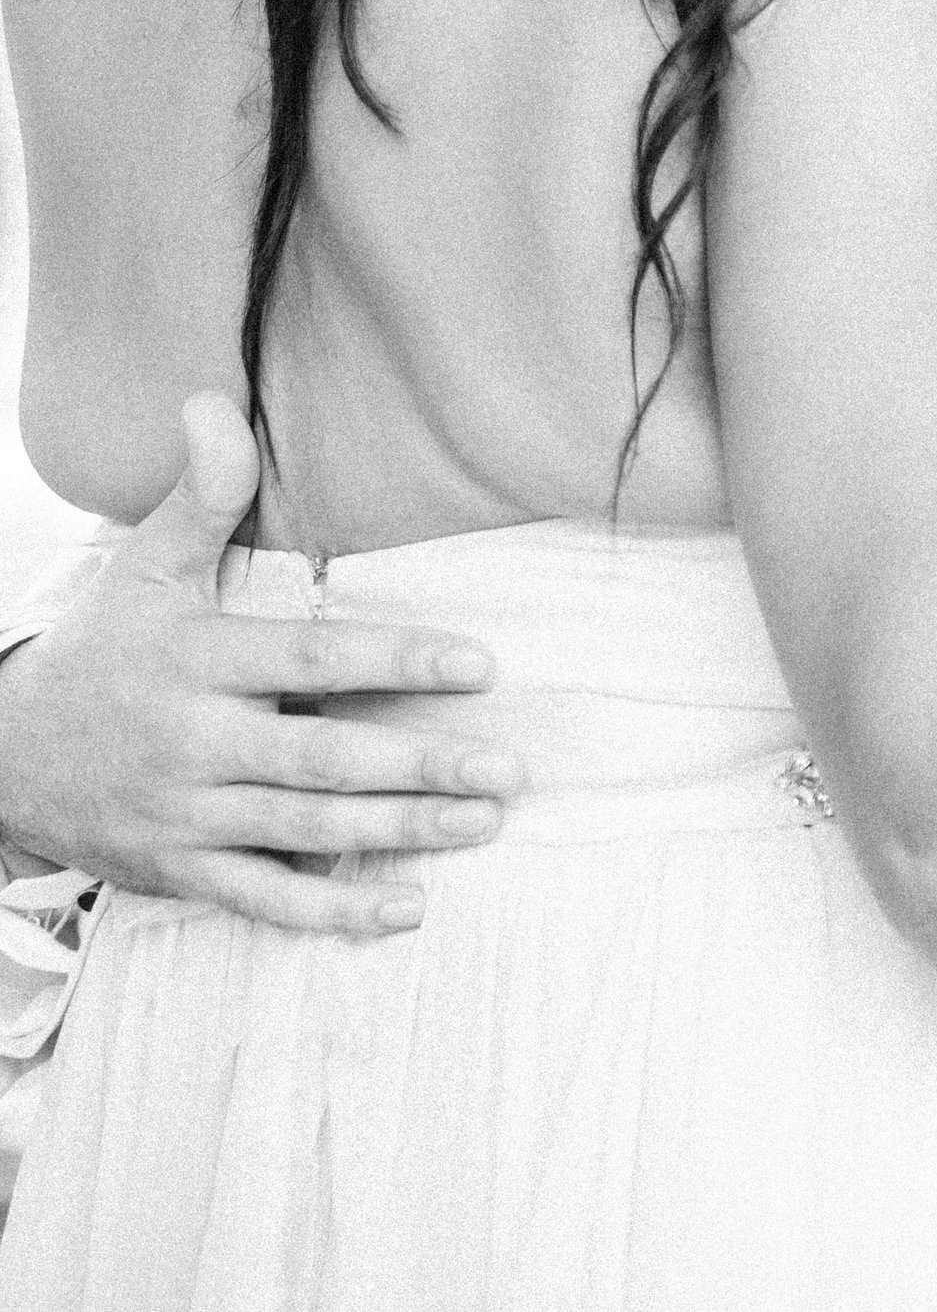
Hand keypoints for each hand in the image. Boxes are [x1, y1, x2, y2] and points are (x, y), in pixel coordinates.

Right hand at [0, 394, 515, 934]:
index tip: (480, 663)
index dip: (397, 662)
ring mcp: (188, 817)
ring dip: (401, 832)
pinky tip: (405, 908)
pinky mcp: (179, 872)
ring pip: (306, 833)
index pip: (314, 661)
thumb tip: (214, 400)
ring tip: (485, 821)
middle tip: (510, 768)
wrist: (5, 753)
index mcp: (200, 662)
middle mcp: (197, 744)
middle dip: (421, 766)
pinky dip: (332, 912)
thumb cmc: (101, 645)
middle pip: (323, 762)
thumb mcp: (145, 564)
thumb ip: (201, 492)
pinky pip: (263, 901)